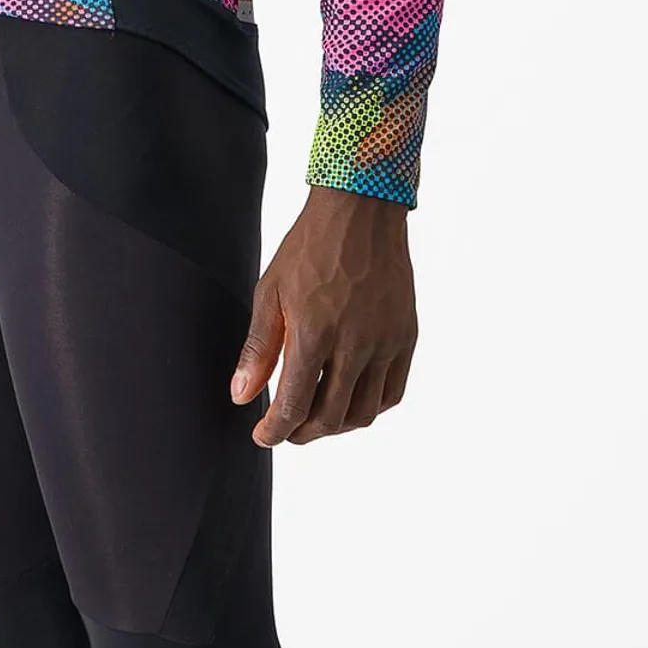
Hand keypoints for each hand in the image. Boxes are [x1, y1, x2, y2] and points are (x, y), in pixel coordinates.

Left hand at [229, 185, 416, 443]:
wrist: (361, 211)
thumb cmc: (310, 246)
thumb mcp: (270, 291)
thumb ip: (258, 349)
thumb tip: (240, 396)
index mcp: (314, 332)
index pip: (294, 406)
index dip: (275, 431)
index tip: (263, 436)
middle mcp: (354, 344)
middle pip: (330, 418)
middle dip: (302, 433)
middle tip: (286, 429)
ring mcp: (385, 342)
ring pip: (364, 413)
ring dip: (336, 425)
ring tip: (316, 416)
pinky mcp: (406, 337)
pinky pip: (392, 393)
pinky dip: (370, 407)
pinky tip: (350, 398)